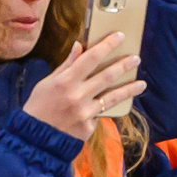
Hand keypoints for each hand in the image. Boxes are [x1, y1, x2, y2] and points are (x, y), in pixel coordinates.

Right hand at [21, 34, 143, 138]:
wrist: (35, 140)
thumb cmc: (39, 107)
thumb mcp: (47, 83)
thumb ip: (66, 65)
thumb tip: (79, 46)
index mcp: (65, 81)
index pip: (91, 58)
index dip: (107, 45)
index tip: (119, 37)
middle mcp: (77, 96)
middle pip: (107, 76)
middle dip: (124, 65)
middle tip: (136, 59)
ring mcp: (85, 113)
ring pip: (112, 97)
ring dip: (129, 89)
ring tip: (141, 84)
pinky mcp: (89, 127)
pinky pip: (101, 114)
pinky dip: (104, 109)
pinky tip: (111, 106)